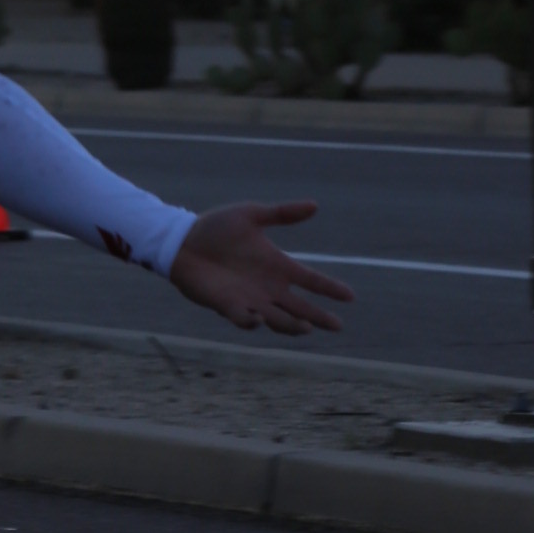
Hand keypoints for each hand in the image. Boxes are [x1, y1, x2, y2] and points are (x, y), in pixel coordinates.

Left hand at [169, 201, 351, 338]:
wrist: (182, 242)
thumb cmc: (216, 227)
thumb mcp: (251, 215)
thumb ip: (282, 213)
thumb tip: (314, 205)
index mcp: (278, 265)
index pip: (311, 280)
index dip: (330, 288)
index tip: (350, 296)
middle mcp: (268, 287)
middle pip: (300, 308)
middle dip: (319, 317)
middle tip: (337, 325)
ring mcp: (250, 299)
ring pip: (278, 320)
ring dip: (292, 325)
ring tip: (306, 327)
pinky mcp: (228, 307)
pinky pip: (245, 320)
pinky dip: (253, 322)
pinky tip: (260, 319)